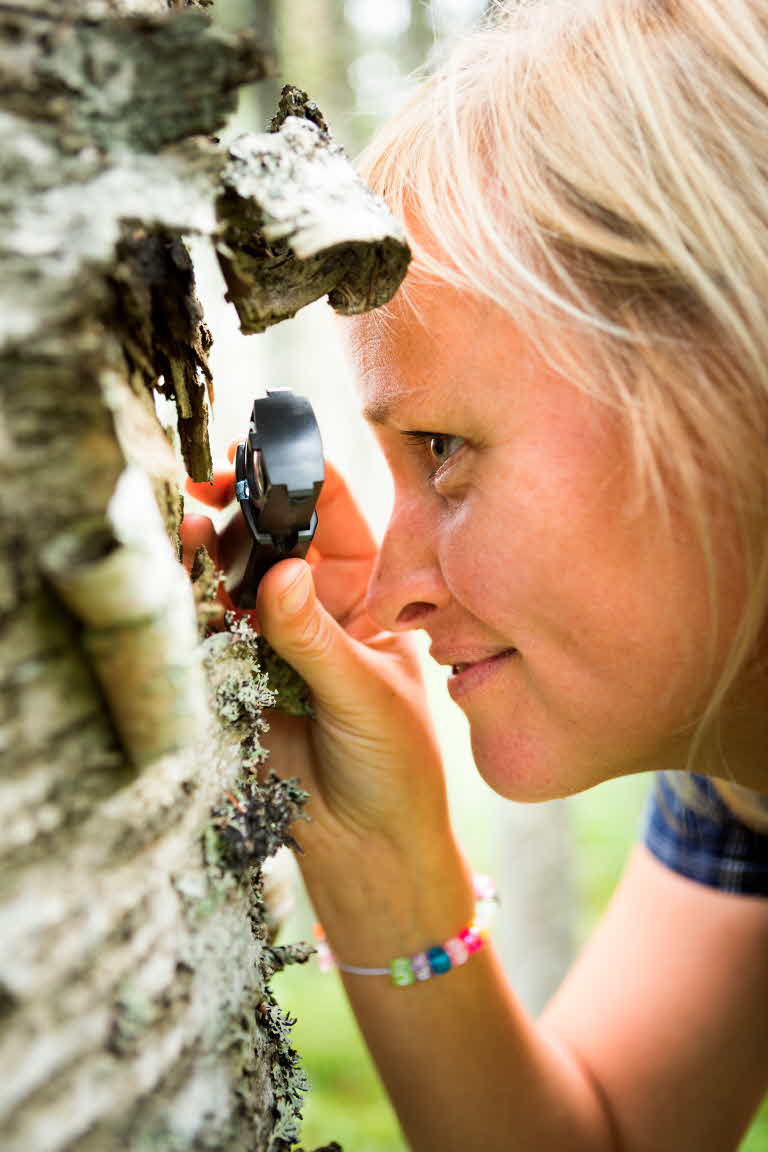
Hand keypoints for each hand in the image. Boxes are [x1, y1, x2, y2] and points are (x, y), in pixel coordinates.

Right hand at [183, 456, 450, 877]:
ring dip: (212, 549)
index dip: (301, 478)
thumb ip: (317, 637)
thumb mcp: (365, 693)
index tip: (264, 454)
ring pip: (235, 576)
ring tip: (193, 530)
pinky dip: (193, 603)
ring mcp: (275, 636)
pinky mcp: (239, 672)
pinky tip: (181, 580)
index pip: (334, 514)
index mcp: (367, 594)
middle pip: (275, 536)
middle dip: (244, 506)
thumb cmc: (396, 764)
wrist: (366, 844)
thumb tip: (281, 574)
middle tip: (212, 483)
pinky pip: (210, 627)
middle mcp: (319, 605)